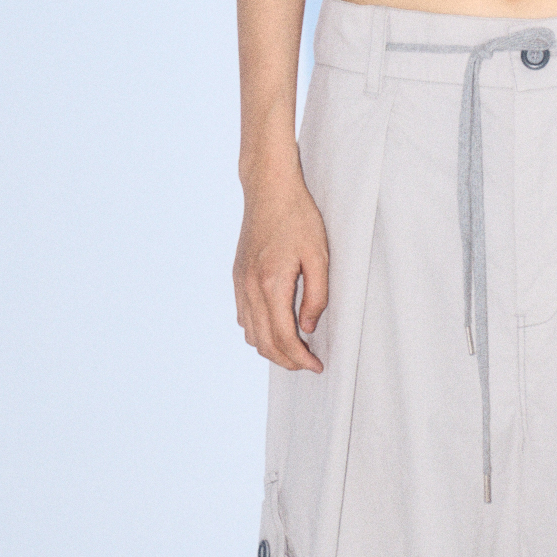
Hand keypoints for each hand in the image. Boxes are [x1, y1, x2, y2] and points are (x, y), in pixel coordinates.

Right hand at [233, 165, 328, 371]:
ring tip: (295, 349)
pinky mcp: (237, 277)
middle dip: (286, 360)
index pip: (283, 337)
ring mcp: (240, 283)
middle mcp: (250, 287)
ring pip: (250, 333)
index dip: (300, 358)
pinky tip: (276, 328)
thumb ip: (316, 296)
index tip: (317, 366)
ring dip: (271, 348)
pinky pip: (243, 317)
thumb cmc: (299, 218)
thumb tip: (307, 328)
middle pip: (263, 342)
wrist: (269, 190)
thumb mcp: (319, 256)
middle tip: (309, 364)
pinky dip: (258, 332)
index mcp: (271, 283)